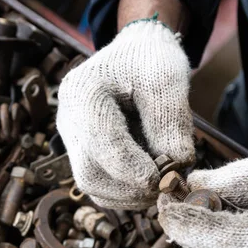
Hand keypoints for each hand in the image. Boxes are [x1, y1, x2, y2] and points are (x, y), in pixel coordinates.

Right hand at [57, 20, 193, 208]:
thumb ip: (172, 122)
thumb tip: (178, 166)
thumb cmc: (150, 60)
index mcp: (82, 92)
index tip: (165, 180)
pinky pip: (99, 183)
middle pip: (89, 174)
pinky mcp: (82, 151)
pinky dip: (125, 190)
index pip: (101, 144)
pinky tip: (149, 179)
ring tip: (162, 182)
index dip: (133, 170)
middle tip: (166, 187)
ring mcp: (72, 138)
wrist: (134, 53)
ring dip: (129, 194)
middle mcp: (68, 119)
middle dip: (131, 189)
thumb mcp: (168, 80)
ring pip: (92, 185)